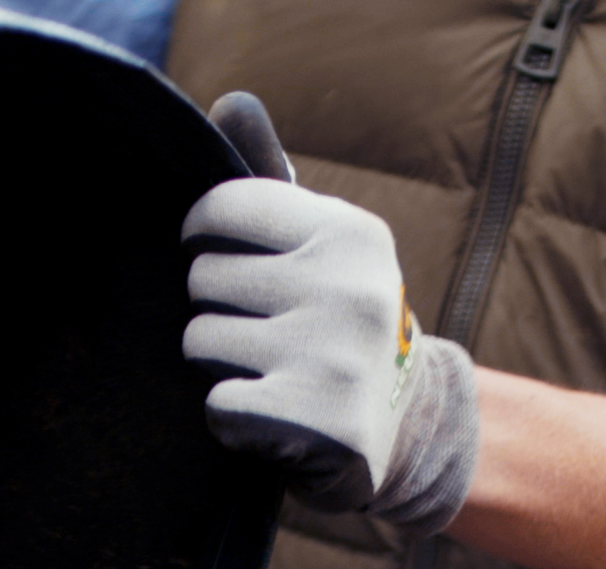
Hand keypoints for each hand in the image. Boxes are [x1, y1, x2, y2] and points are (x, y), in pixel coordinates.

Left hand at [182, 94, 478, 531]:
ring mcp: (337, 359)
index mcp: (352, 234)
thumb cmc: (339, 321)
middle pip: (204, 279)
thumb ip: (273, 181)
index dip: (200, 235)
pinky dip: (232, 416)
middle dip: (217, 308)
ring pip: (201, 340)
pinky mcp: (319, 423)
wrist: (404, 429)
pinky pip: (217, 403)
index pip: (224, 209)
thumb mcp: (323, 247)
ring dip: (220, 362)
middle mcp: (352, 290)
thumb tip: (230, 102)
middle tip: (262, 331)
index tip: (213, 253)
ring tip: (269, 369)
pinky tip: (272, 415)